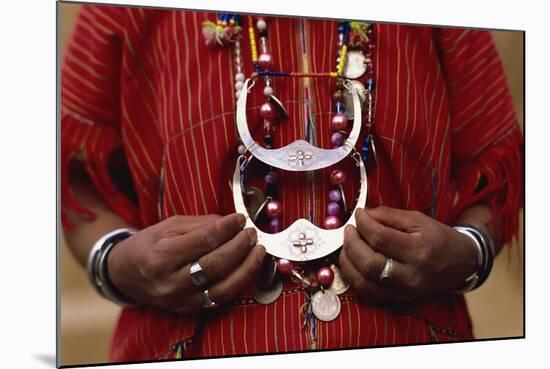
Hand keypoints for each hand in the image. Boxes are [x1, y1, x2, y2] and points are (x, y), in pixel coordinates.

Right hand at [107, 213, 264, 312]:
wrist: (126, 274)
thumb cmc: (149, 245)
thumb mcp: (168, 226)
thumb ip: (201, 224)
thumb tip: (231, 223)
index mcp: (161, 256)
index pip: (203, 241)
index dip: (226, 228)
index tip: (240, 218)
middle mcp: (170, 282)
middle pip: (215, 264)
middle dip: (239, 246)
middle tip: (251, 233)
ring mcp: (180, 300)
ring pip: (222, 287)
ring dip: (247, 267)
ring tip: (258, 250)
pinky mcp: (189, 310)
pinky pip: (221, 298)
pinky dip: (239, 282)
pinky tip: (249, 268)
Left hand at [339, 207, 477, 303]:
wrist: (461, 262)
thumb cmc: (438, 237)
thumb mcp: (417, 219)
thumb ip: (388, 215)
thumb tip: (362, 215)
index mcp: (418, 250)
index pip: (379, 238)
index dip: (363, 224)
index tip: (358, 214)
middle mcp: (411, 275)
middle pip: (368, 263)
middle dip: (351, 244)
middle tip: (349, 230)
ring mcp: (404, 291)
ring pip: (364, 282)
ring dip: (348, 262)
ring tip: (347, 246)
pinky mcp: (399, 299)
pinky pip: (368, 293)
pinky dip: (354, 278)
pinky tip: (352, 263)